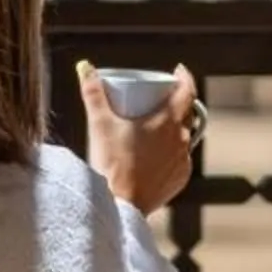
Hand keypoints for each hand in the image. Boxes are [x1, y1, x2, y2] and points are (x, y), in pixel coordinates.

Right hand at [77, 61, 199, 214]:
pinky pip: (180, 159)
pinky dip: (171, 152)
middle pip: (187, 112)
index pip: (187, 91)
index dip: (185, 77)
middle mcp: (182, 139)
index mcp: (168, 121)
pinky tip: (157, 154)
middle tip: (161, 98)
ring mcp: (183, 161)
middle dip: (177, 101)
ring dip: (174, 128)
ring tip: (157, 127)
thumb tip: (84, 66)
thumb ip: (92, 92)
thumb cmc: (112, 162)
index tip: (178, 71)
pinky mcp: (180, 179)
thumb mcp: (100, 123)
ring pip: (184, 137)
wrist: (120, 204)